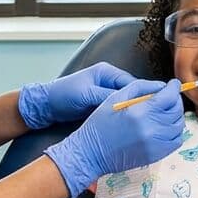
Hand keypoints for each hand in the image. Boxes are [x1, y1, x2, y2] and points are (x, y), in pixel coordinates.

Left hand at [18, 62, 136, 129]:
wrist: (46, 106)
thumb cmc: (63, 95)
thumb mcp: (87, 95)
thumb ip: (107, 97)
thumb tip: (127, 103)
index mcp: (106, 72)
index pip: (130, 82)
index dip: (141, 94)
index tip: (151, 105)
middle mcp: (107, 81)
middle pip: (130, 93)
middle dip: (137, 104)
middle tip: (146, 116)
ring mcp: (104, 93)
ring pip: (124, 103)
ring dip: (129, 111)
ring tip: (138, 122)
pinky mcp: (100, 105)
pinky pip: (115, 110)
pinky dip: (120, 116)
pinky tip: (126, 125)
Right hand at [44, 79, 184, 195]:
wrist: (91, 153)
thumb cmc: (99, 124)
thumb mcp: (115, 97)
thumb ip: (141, 87)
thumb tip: (162, 86)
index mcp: (140, 111)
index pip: (169, 96)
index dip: (173, 87)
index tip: (173, 85)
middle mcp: (151, 128)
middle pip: (176, 110)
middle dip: (175, 100)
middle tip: (169, 97)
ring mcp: (155, 143)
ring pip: (179, 125)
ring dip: (175, 116)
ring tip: (166, 112)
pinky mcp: (156, 155)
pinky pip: (176, 141)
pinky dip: (175, 132)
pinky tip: (165, 127)